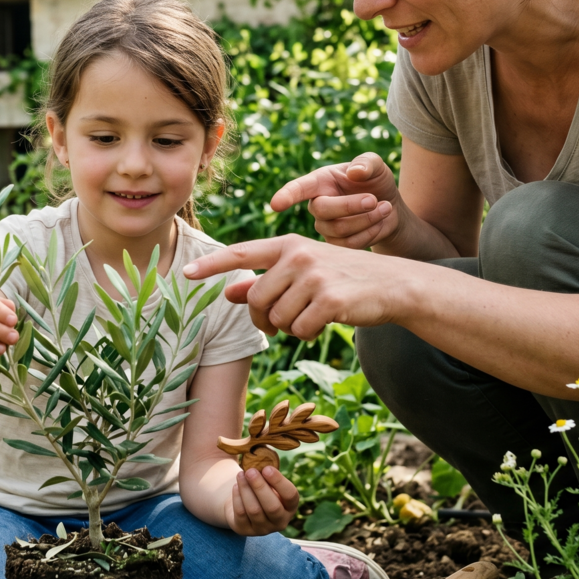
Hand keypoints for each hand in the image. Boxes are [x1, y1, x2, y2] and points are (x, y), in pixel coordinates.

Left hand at [184, 234, 395, 338]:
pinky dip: (308, 333)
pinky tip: (325, 321)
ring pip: (277, 318)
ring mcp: (314, 276)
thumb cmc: (342, 278)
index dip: (211, 265)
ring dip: (291, 327)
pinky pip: (300, 329)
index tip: (185, 274)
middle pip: (256, 300)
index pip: (241, 253)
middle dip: (264, 319)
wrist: (393, 284)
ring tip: (312, 314)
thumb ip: (264, 281)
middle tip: (279, 323)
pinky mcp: (329, 300)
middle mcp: (298, 256)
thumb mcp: (303, 272)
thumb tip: (228, 292)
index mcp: (287, 245)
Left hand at [226, 467, 299, 535]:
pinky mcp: (245, 530)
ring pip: (254, 510)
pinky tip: (236, 486)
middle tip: (250, 471)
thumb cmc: (260, 487)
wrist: (243, 502)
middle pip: (272, 507)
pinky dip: (237, 497)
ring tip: (241, 474)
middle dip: (260, 487)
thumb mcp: (268, 481)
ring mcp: (263, 529)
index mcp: (290, 506)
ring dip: (246, 489)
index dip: (279, 482)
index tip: (267, 468)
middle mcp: (280, 521)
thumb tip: (260, 459)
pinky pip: (241, 513)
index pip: (291, 496)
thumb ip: (268, 473)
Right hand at [271, 152, 402, 248]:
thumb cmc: (375, 182)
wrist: (388, 207)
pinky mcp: (337, 244)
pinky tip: (379, 221)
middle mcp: (317, 205)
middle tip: (373, 199)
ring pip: (339, 229)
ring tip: (385, 207)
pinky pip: (350, 244)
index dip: (287, 196)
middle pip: (322, 210)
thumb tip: (355, 172)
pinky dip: (371, 231)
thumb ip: (367, 162)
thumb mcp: (375, 166)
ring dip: (367, 218)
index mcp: (320, 182)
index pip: (298, 188)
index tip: (276, 204)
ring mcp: (325, 227)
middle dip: (351, 205)